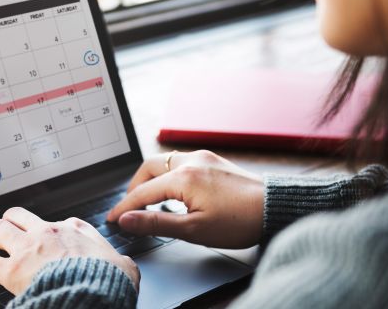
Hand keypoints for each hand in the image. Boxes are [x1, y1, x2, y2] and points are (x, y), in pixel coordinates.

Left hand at [0, 207, 139, 294]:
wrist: (95, 292)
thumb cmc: (109, 280)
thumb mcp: (123, 265)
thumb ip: (119, 261)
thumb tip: (125, 266)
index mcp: (75, 229)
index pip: (57, 222)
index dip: (48, 233)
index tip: (47, 243)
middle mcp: (48, 232)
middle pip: (18, 214)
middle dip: (10, 224)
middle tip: (9, 239)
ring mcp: (29, 248)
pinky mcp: (13, 269)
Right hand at [107, 150, 263, 248]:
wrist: (275, 207)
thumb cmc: (240, 221)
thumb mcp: (193, 229)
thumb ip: (156, 222)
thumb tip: (127, 220)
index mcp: (183, 177)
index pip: (142, 192)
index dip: (125, 207)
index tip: (113, 219)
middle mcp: (191, 160)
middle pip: (149, 167)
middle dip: (135, 186)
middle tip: (130, 207)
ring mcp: (203, 157)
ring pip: (164, 161)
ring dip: (152, 178)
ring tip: (150, 200)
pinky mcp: (213, 160)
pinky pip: (180, 161)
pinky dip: (168, 174)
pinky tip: (174, 191)